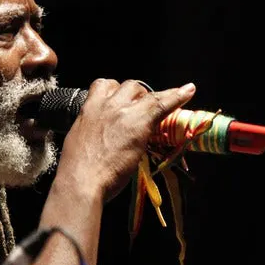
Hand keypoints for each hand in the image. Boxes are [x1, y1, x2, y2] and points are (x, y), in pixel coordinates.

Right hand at [53, 79, 195, 202]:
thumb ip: (93, 130)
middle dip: (137, 94)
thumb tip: (101, 135)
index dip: (115, 90)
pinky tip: (188, 91)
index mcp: (89, 109)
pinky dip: (178, 96)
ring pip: (144, 92)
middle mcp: (106, 105)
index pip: (103, 85)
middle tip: (142, 110)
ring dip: (153, 97)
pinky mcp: (140, 122)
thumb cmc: (76, 167)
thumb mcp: (78, 140)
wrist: (82, 179)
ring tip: (165, 103)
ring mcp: (123, 112)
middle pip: (127, 86)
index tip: (120, 98)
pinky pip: (163, 103)